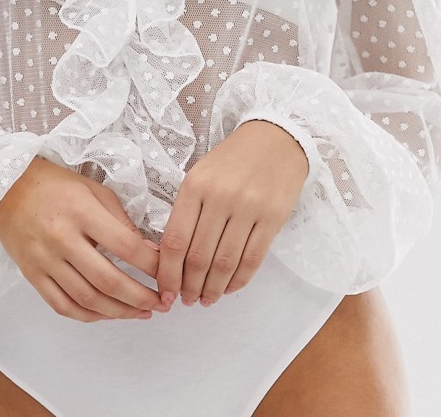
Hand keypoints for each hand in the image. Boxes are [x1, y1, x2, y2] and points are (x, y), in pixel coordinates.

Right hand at [0, 155, 167, 323]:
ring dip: (120, 312)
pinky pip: (63, 305)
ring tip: (142, 312)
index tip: (167, 273)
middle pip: (108, 280)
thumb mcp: (93, 190)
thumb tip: (151, 250)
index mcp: (81, 212)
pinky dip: (88, 316)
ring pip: (87, 299)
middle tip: (161, 303)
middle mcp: (62, 239)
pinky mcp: (32, 275)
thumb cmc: (55, 185)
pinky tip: (108, 314)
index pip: (125, 246)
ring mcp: (45, 260)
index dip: (151, 264)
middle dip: (141, 297)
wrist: (6, 188)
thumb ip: (121, 220)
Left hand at [155, 120, 309, 307]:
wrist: (275, 139)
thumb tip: (171, 257)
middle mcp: (220, 197)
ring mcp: (248, 208)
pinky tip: (230, 288)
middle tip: (186, 301)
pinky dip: (239, 281)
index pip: (174, 240)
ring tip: (206, 299)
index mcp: (194, 186)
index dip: (167, 274)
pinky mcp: (273, 218)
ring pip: (225, 263)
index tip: (165, 292)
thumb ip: (186, 211)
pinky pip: (252, 259)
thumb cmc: (231, 160)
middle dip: (189, 286)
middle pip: (199, 257)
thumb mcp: (200, 175)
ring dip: (213, 289)